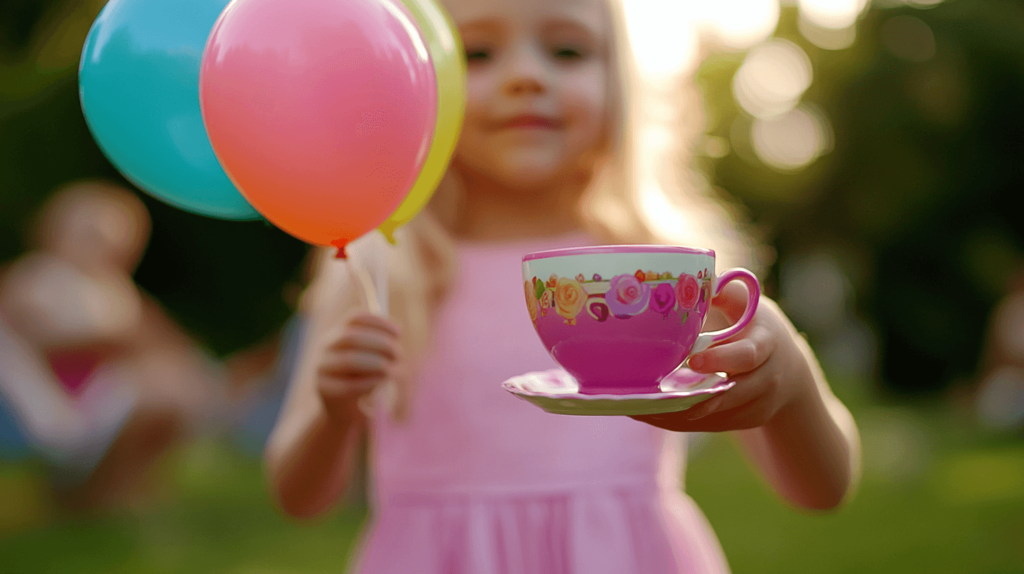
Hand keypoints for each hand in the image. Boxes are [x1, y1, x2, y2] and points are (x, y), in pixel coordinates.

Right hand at [317, 312, 401, 422]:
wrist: (342, 410)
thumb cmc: (362, 378)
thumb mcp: (372, 358)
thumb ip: (380, 343)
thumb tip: (396, 332)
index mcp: (337, 333)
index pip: (354, 318)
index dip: (378, 322)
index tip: (399, 333)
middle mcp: (325, 348)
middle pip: (350, 336)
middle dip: (380, 343)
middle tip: (398, 354)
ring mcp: (322, 369)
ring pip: (349, 360)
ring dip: (376, 363)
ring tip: (389, 370)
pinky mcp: (324, 391)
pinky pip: (349, 385)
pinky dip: (370, 382)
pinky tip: (380, 382)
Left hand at [632, 283, 814, 431]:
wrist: (786, 368)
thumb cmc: (755, 325)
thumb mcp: (744, 302)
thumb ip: (720, 290)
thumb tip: (686, 278)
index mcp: (766, 345)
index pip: (747, 356)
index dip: (720, 359)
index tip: (692, 360)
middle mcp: (766, 379)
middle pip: (726, 394)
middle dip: (688, 395)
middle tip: (648, 391)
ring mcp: (756, 405)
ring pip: (713, 415)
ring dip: (674, 412)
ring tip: (635, 402)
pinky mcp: (743, 421)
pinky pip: (708, 425)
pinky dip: (678, 420)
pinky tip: (647, 412)